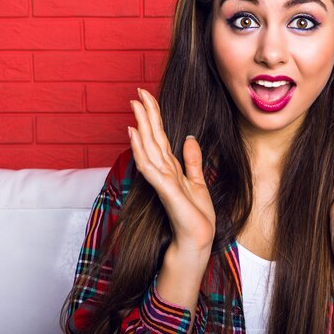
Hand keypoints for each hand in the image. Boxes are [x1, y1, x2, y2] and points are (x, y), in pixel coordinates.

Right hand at [128, 88, 214, 253]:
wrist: (196, 240)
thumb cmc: (195, 216)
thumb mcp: (198, 182)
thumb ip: (192, 161)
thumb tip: (188, 138)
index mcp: (171, 168)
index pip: (160, 137)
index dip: (154, 117)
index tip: (147, 97)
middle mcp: (163, 171)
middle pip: (152, 138)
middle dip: (146, 115)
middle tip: (137, 93)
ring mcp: (162, 180)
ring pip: (148, 147)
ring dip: (141, 126)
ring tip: (135, 106)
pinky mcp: (165, 190)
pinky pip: (150, 167)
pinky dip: (141, 150)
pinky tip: (135, 135)